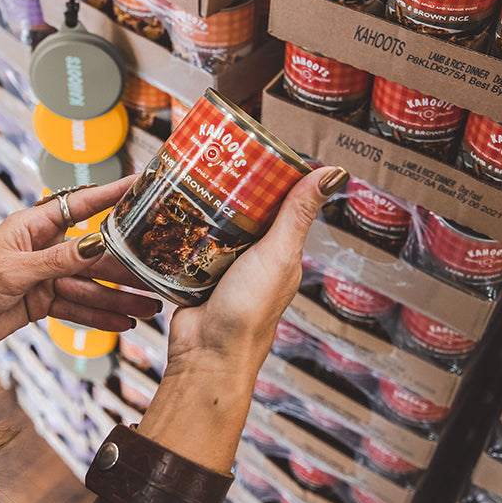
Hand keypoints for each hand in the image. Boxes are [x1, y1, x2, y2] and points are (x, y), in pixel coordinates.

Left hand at [0, 177, 160, 349]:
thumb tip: (97, 243)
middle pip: (95, 254)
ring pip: (91, 286)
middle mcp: (45, 248)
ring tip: (151, 306)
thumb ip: (56, 261)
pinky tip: (125, 322)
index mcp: (34, 227)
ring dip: (120, 297)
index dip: (113, 195)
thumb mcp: (11, 270)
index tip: (143, 185)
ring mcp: (46, 277)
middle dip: (127, 265)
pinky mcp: (44, 302)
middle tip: (160, 272)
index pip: (81, 206)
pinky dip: (100, 316)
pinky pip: (78, 307)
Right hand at [165, 166, 347, 381]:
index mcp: (280, 251)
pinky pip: (186, 245)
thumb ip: (298, 214)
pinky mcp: (193, 274)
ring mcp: (221, 266)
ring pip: (210, 226)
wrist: (206, 354)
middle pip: (239, 211)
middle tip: (209, 158)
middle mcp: (252, 257)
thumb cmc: (249, 314)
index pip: (277, 203)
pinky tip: (169, 213)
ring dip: (200, 208)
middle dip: (226, 187)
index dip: (266, 176)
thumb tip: (332, 174)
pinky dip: (179, 230)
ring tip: (185, 178)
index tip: (250, 148)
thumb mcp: (278, 255)